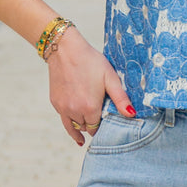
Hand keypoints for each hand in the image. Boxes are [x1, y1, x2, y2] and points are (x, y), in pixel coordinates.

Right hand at [46, 27, 134, 145]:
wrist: (64, 49)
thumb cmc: (90, 61)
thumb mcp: (110, 78)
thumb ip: (120, 98)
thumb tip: (131, 115)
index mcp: (90, 108)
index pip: (96, 127)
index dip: (101, 126)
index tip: (104, 123)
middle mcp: (75, 111)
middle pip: (85, 128)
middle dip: (91, 126)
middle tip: (96, 124)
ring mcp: (63, 108)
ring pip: (72, 126)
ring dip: (79, 126)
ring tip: (82, 137)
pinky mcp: (55, 102)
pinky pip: (63, 117)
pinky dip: (69, 120)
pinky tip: (73, 122)